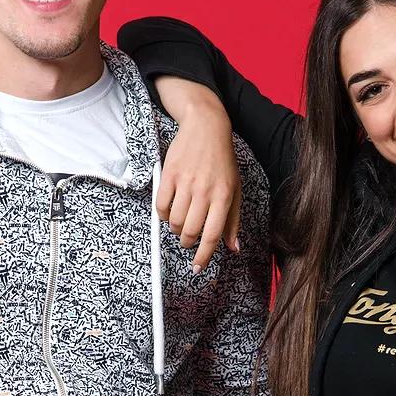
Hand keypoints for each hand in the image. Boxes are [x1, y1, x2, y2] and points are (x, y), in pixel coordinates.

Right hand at [155, 76, 240, 271]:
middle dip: (187, 243)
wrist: (206, 127)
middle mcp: (205, 191)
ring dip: (176, 229)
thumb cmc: (222, 161)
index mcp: (224, 196)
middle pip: (191, 231)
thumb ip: (233, 220)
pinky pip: (161, 205)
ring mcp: (186, 182)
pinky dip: (164, 214)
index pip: (213, 234)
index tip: (197, 268)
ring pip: (175, 221)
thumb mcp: (234, 189)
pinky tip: (170, 211)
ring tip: (181, 223)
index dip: (204, 255)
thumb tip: (233, 247)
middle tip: (188, 241)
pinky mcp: (169, 174)